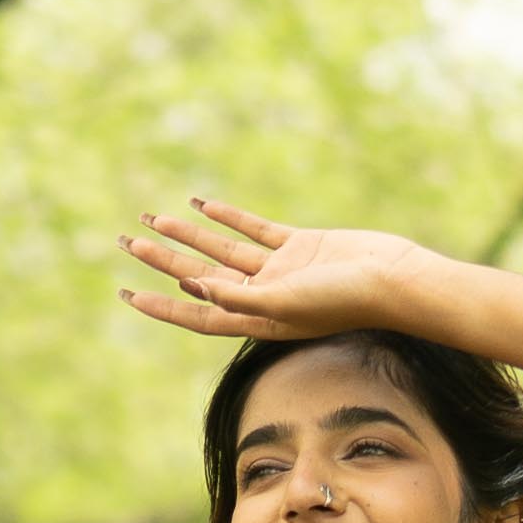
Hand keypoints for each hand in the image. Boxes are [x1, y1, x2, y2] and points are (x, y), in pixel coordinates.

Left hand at [120, 194, 439, 348]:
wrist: (396, 278)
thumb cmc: (346, 301)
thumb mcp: (286, 303)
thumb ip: (238, 297)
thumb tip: (189, 284)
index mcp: (257, 319)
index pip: (198, 313)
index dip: (161, 304)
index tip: (127, 293)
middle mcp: (264, 297)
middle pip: (201, 276)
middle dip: (162, 259)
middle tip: (127, 241)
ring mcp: (281, 270)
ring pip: (222, 250)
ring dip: (189, 234)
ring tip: (153, 217)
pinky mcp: (300, 245)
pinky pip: (255, 230)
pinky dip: (229, 217)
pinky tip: (203, 203)